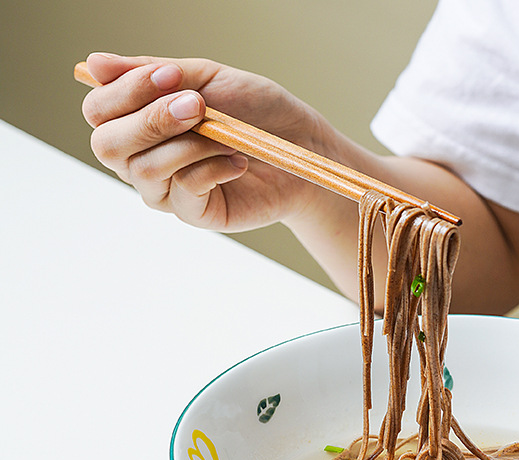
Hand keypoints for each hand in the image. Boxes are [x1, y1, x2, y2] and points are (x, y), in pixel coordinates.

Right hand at [80, 52, 335, 231]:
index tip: (173, 75)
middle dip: (150, 120)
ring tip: (225, 135)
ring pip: (146, 170)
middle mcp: (143, 159)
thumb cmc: (257, 111)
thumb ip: (152, 73)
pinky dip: (212, 168)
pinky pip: (184, 190)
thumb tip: (93, 64)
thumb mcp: (207, 79)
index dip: (126, 90)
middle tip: (198, 106)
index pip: (98, 110)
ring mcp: (167, 191)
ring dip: (189, 144)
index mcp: (138, 122)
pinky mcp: (195, 213)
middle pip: (108, 145)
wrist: (302, 148)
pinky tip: (237, 161)